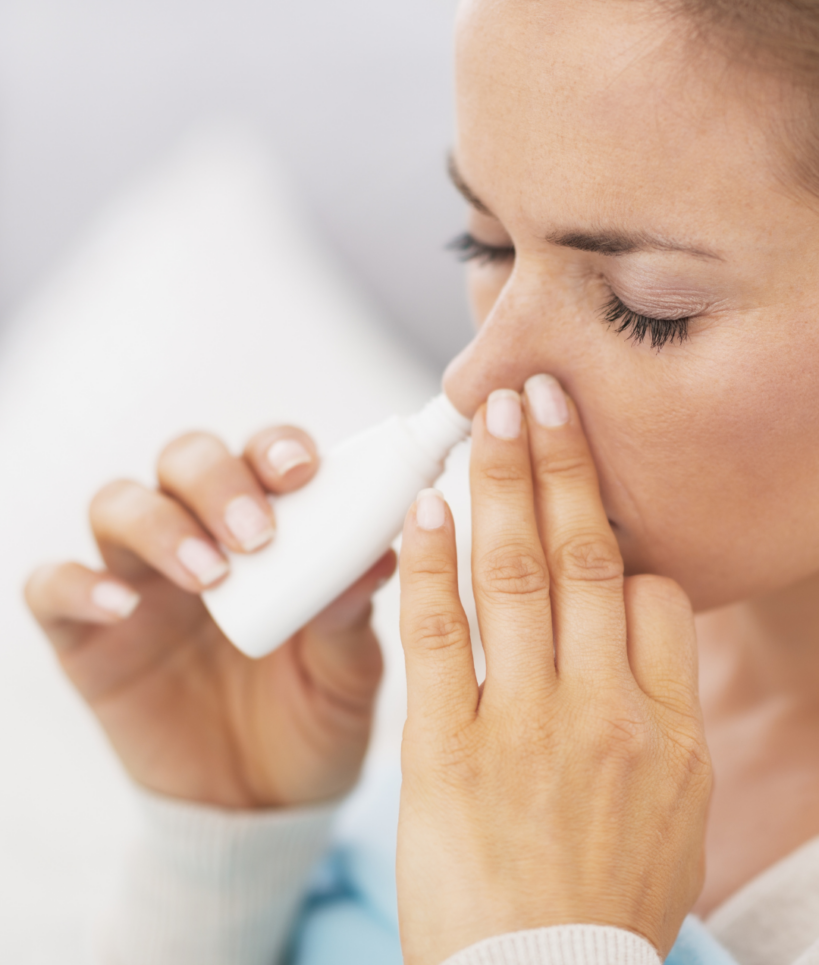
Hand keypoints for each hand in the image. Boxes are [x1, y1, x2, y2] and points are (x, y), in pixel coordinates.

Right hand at [26, 427, 393, 808]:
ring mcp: (140, 581)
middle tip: (257, 534)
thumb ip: (351, 613)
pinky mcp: (88, 635)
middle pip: (185, 461)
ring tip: (209, 577)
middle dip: (217, 480)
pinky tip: (123, 609)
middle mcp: (200, 537)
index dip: (277, 448)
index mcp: (270, 530)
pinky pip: (53, 587)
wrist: (261, 807)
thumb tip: (380, 555)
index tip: (303, 471)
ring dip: (159, 524)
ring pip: (118, 504)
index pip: (263, 456)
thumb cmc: (313, 719)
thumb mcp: (347, 673)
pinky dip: (79, 585)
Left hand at [397, 376, 710, 963]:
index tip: (587, 494)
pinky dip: (432, 562)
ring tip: (492, 417)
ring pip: (516, 575)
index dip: (620, 538)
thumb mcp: (676, 817)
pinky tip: (427, 506)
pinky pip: (440, 633)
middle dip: (564, 463)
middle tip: (544, 391)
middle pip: (585, 557)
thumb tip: (643, 628)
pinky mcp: (446, 752)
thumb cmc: (606, 911)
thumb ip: (662, 717)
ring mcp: (525, 727)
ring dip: (503, 485)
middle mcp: (604, 713)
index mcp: (671, 731)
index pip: (656, 596)